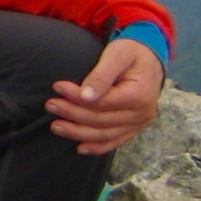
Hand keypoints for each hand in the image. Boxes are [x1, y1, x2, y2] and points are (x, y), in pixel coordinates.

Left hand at [47, 38, 165, 155]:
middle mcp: (142, 113)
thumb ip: (102, 74)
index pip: (102, 102)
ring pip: (104, 134)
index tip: (57, 87)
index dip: (77, 97)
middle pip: (100, 120)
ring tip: (56, 126)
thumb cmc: (131, 53)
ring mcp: (139, 124)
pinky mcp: (134, 128)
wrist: (150, 59)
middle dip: (73, 114)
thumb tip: (85, 96)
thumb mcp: (118, 54)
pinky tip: (79, 148)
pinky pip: (114, 141)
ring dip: (78, 133)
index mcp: (139, 94)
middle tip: (51, 105)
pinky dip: (97, 147)